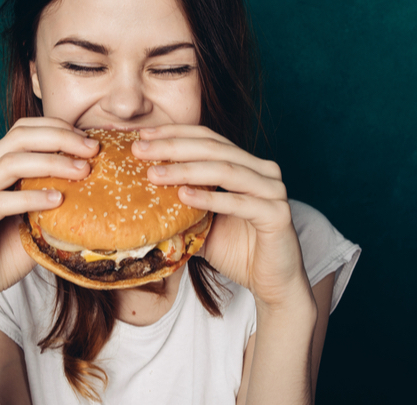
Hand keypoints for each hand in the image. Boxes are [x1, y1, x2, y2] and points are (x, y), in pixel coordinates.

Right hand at [0, 117, 99, 320]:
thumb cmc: (0, 256)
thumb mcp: (34, 222)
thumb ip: (53, 201)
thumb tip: (97, 190)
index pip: (21, 131)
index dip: (56, 128)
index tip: (89, 140)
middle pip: (17, 139)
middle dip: (59, 138)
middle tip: (92, 149)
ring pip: (8, 164)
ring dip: (50, 163)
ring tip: (82, 171)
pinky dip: (30, 197)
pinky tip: (57, 200)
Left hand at [131, 125, 313, 311]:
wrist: (272, 283)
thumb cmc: (238, 251)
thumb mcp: (202, 223)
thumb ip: (181, 206)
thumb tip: (139, 197)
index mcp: (246, 164)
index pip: (207, 138)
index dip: (174, 133)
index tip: (142, 134)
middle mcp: (262, 170)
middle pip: (213, 148)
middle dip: (173, 147)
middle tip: (139, 149)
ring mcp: (273, 190)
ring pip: (225, 170)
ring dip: (186, 170)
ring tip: (154, 174)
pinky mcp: (278, 214)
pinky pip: (240, 202)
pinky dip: (210, 198)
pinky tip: (183, 195)